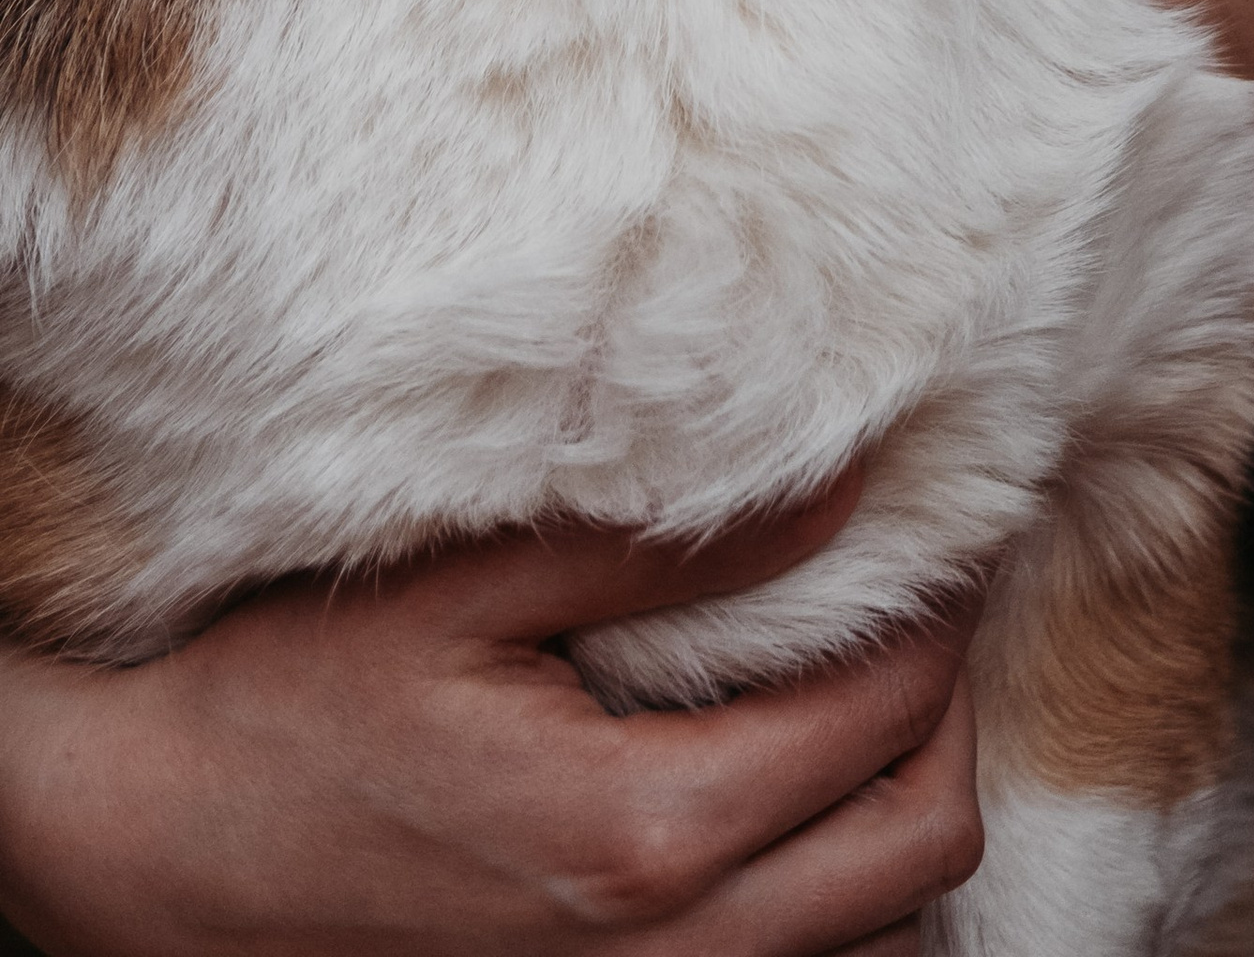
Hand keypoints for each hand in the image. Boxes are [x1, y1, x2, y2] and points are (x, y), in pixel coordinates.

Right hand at [0, 472, 980, 954]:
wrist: (165, 857)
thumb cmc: (294, 712)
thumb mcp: (463, 592)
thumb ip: (657, 543)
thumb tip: (839, 484)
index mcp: (639, 833)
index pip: (885, 716)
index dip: (935, 610)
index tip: (935, 526)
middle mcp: (664, 947)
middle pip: (921, 844)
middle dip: (947, 717)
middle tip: (918, 609)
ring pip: (877, 930)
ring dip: (896, 810)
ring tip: (862, 690)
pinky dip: (832, 889)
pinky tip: (788, 790)